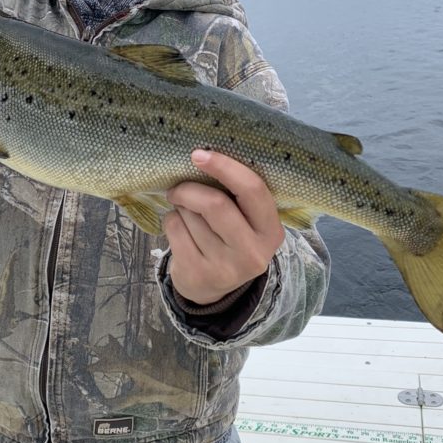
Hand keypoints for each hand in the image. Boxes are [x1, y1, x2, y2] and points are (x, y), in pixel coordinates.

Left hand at [163, 149, 284, 305]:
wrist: (213, 288)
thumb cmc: (230, 239)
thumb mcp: (247, 223)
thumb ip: (237, 197)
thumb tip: (203, 158)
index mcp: (271, 231)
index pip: (252, 190)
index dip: (224, 167)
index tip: (199, 154)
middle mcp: (253, 252)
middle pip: (215, 204)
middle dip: (189, 189)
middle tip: (177, 188)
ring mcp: (225, 268)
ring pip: (190, 216)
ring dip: (180, 207)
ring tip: (185, 214)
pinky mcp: (198, 275)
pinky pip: (175, 230)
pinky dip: (171, 221)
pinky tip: (179, 229)